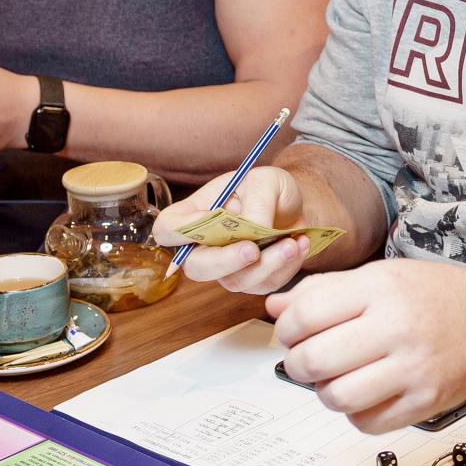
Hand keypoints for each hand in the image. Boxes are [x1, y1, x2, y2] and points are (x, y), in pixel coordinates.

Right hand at [151, 167, 311, 294]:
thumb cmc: (271, 189)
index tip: (209, 221)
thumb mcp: (265, 181)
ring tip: (291, 243)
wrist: (298, 205)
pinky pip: (264, 285)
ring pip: (235, 280)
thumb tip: (253, 231)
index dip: (178, 232)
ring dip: (267, 265)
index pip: (167, 229)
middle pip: (196, 267)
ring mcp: (227, 267)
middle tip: (253, 250)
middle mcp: (205, 245)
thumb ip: (255, 204)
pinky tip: (298, 245)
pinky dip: (285, 267)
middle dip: (225, 261)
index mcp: (195, 214)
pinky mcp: (252, 280)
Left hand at [266, 260, 465, 434]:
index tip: (293, 332)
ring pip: (336, 398)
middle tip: (307, 359)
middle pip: (313, 361)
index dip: (286, 329)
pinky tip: (368, 393)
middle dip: (298, 363)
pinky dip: (356, 413)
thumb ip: (324, 290)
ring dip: (325, 391)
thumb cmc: (433, 295)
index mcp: (381, 288)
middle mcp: (397, 328)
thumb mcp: (380, 275)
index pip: (305, 315)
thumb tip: (275, 309)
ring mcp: (413, 369)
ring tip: (338, 377)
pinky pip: (366, 423)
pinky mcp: (425, 402)